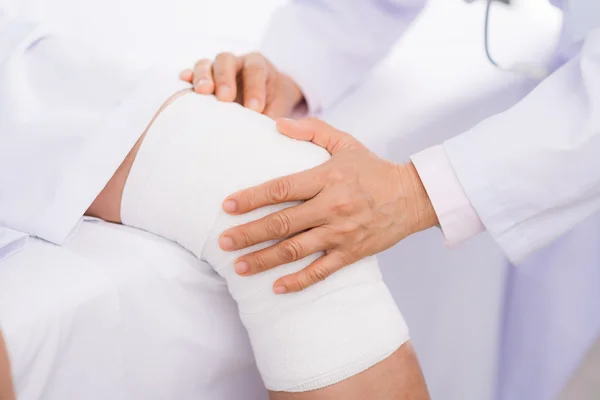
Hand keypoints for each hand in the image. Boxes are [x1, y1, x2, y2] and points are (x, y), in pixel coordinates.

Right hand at [180, 52, 303, 117]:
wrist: (264, 99)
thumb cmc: (273, 102)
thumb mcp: (279, 106)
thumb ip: (274, 115)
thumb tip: (271, 133)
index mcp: (256, 64)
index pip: (254, 70)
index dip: (254, 88)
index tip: (255, 110)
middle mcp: (234, 62)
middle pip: (226, 61)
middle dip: (225, 79)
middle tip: (226, 98)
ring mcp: (214, 69)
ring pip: (205, 64)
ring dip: (203, 77)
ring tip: (202, 92)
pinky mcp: (200, 80)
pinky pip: (190, 74)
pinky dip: (187, 78)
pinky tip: (183, 83)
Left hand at [218, 118, 438, 292]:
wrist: (413, 196)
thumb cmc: (374, 168)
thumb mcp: (345, 142)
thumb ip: (312, 131)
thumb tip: (277, 124)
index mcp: (327, 178)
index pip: (282, 189)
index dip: (252, 198)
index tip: (228, 206)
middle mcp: (332, 207)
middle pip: (282, 223)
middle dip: (249, 234)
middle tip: (223, 242)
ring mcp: (341, 233)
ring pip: (296, 250)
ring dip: (264, 260)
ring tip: (239, 267)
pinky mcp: (352, 253)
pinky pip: (321, 271)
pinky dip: (298, 281)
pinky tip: (277, 287)